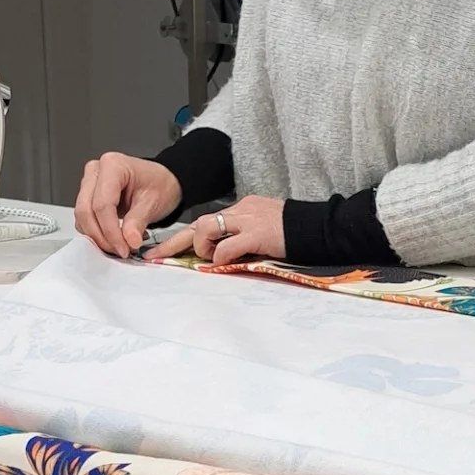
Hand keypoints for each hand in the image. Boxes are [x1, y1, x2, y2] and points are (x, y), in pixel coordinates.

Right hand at [74, 154, 181, 257]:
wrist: (161, 182)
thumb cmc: (159, 184)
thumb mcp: (153, 203)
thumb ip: (138, 222)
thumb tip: (129, 241)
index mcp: (113, 165)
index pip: (102, 204)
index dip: (111, 231)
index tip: (124, 248)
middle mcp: (96, 171)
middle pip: (86, 210)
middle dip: (102, 236)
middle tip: (120, 250)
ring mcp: (89, 183)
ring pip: (82, 217)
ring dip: (98, 237)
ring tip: (120, 245)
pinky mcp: (88, 197)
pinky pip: (84, 219)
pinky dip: (96, 233)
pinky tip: (114, 238)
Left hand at [146, 194, 286, 267]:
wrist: (319, 227)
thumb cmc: (294, 233)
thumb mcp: (264, 230)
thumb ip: (243, 237)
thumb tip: (225, 256)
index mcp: (241, 210)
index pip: (205, 221)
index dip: (183, 237)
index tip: (163, 251)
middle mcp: (240, 211)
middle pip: (197, 223)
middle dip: (173, 242)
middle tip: (155, 257)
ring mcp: (247, 220)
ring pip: (206, 227)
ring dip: (201, 247)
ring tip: (209, 258)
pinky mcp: (256, 234)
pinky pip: (227, 246)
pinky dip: (219, 258)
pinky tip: (223, 264)